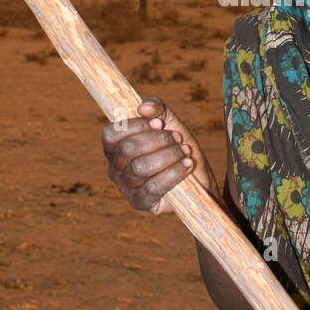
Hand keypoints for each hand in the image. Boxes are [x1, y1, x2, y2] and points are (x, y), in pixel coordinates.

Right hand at [101, 96, 219, 212]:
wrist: (198, 177)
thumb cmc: (178, 147)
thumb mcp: (170, 122)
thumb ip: (157, 108)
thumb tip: (143, 107)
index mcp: (115, 147)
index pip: (111, 134)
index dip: (136, 126)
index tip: (160, 123)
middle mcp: (114, 168)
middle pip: (127, 150)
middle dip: (158, 140)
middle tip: (178, 139)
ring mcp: (125, 187)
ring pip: (140, 168)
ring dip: (169, 156)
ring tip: (184, 152)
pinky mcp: (140, 202)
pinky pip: (152, 187)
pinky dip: (172, 173)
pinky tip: (186, 165)